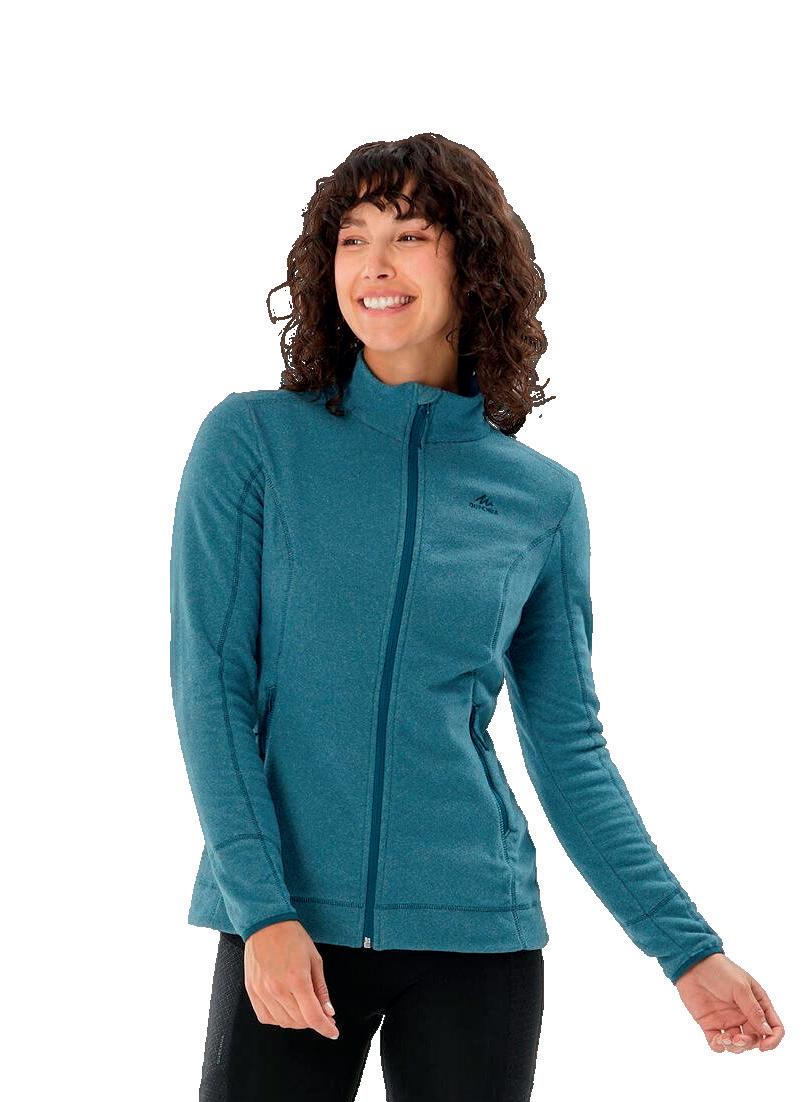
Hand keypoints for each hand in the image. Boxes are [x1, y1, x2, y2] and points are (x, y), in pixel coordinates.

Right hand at [244, 920, 338, 1039]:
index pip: (313, 1016)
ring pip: (283, 1022)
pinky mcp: (252, 991)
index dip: (325, 1028)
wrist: (266, 923)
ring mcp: (263, 992)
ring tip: (304, 1008)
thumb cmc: (292, 936)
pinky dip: (279, 1019)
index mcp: (297, 979)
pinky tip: (286, 1009)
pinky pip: (266, 1017)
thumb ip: (321, 989)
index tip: (333, 1032)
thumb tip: (328, 1011)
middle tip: (322, 1014)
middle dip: (314, 1021)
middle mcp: (278, 989)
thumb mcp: (314, 959)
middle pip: (299, 1021)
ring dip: (298, 1021)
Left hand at [674, 952, 783, 1052]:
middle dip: (749, 1044)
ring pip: (737, 1045)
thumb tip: (768, 1032)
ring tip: (725, 1038)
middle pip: (755, 1039)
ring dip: (734, 1047)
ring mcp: (727, 1020)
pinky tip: (716, 1039)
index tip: (763, 1046)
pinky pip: (717, 1044)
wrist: (692, 964)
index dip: (772, 1040)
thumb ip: (754, 1010)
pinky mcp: (710, 1024)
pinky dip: (718, 1046)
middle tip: (738, 1038)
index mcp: (756, 1003)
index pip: (773, 1027)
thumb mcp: (740, 988)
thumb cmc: (720, 970)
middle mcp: (744, 1014)